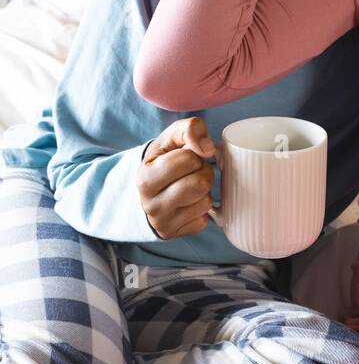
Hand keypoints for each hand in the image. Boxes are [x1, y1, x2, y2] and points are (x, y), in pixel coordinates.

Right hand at [136, 116, 223, 239]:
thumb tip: (208, 149)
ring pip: (206, 202)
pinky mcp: (175, 234)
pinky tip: (188, 201)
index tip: (184, 157)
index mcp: (145, 179)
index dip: (193, 154)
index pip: (190, 159)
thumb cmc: (162, 158)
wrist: (147, 187)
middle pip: (201, 183)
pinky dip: (201, 208)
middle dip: (203, 172)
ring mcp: (162, 223)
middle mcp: (151, 205)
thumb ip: (190, 129)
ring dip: (204, 190)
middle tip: (192, 171)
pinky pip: (204, 220)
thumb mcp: (171, 137)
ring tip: (190, 184)